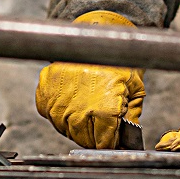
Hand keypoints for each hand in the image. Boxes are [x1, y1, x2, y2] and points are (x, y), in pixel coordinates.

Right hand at [34, 10, 144, 148]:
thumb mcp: (135, 89)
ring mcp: (58, 101)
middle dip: (94, 136)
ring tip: (87, 107)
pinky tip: (73, 100)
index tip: (112, 138)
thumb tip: (126, 141)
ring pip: (66, 130)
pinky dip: (61, 112)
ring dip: (77, 126)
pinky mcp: (44, 91)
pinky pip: (50, 115)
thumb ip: (131, 118)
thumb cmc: (116, 61)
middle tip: (101, 122)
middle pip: (84, 140)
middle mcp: (78, 108)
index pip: (104, 143)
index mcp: (104, 109)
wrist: (95, 36)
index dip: (110, 142)